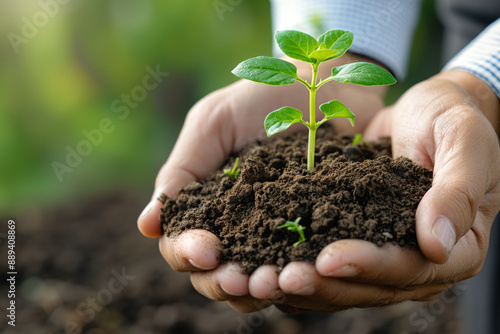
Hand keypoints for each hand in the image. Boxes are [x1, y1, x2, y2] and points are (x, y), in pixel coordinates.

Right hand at [137, 54, 387, 311]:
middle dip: (222, 282)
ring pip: (255, 283)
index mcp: (207, 204)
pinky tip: (303, 276)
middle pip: (215, 275)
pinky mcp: (317, 237)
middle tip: (239, 279)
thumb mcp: (215, 123)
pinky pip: (303, 271)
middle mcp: (238, 228)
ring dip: (257, 291)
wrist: (329, 86)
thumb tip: (146, 225)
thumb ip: (182, 171)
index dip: (187, 253)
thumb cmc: (266, 96)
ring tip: (271, 284)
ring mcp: (278, 236)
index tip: (206, 248)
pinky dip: (298, 280)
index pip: (183, 245)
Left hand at [265, 70, 499, 311]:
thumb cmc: (451, 120)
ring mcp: (386, 254)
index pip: (412, 267)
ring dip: (306, 283)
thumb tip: (438, 245)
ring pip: (345, 283)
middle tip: (282, 277)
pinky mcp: (357, 240)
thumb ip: (456, 190)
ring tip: (264, 279)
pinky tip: (265, 263)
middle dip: (326, 283)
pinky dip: (298, 264)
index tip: (329, 258)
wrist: (426, 111)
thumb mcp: (463, 142)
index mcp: (457, 247)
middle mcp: (420, 261)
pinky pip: (329, 262)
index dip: (370, 266)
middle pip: (372, 286)